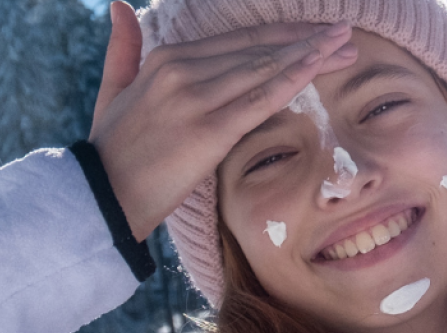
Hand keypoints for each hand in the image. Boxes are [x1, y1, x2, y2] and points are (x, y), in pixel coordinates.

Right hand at [88, 1, 358, 240]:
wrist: (100, 199)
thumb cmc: (112, 150)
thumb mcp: (112, 90)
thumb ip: (123, 48)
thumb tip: (119, 5)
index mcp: (165, 58)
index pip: (238, 39)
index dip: (282, 34)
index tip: (317, 33)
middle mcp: (181, 71)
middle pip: (258, 48)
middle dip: (306, 42)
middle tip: (345, 36)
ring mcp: (195, 99)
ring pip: (264, 68)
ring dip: (311, 56)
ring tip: (347, 48)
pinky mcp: (208, 131)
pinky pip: (260, 99)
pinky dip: (292, 78)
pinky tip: (318, 66)